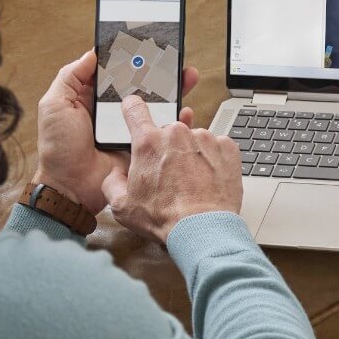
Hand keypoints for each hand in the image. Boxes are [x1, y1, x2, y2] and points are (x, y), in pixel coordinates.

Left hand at [32, 50, 197, 212]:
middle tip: (172, 56)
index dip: (129, 57)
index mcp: (93, 97)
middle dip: (157, 69)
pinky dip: (175, 120)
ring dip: (172, 89)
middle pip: (140, 84)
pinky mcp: (141, 144)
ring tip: (185, 75)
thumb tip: (91, 53)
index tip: (146, 42)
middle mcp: (113, 109)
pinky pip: (161, 129)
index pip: (115, 71)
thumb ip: (70, 77)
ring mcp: (129, 126)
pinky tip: (184, 110)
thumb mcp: (54, 106)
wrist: (71, 188)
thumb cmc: (58, 149)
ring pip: (155, 103)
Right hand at [103, 95, 242, 243]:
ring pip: (192, 139)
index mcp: (148, 142)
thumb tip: (117, 172)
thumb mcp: (122, 206)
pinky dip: (212, 159)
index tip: (133, 110)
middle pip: (167, 132)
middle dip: (165, 149)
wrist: (203, 229)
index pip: (135, 109)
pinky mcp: (227, 148)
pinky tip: (206, 178)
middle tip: (168, 175)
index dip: (132, 109)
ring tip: (190, 182)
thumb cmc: (165, 218)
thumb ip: (112, 181)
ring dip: (190, 154)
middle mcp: (177, 134)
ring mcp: (205, 138)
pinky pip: (216, 146)